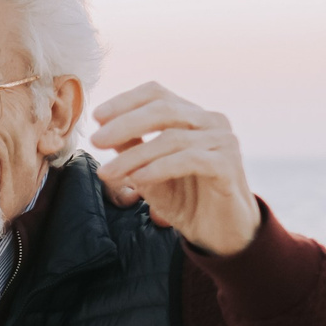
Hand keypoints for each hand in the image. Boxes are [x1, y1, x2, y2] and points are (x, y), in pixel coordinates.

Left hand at [88, 83, 260, 256]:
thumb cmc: (186, 199)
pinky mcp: (229, 164)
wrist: (219, 232)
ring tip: (107, 173)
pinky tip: (138, 179)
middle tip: (96, 141)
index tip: (97, 117)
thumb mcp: (149, 172)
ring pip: (171, 138)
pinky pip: (190, 160)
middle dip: (124, 124)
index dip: (125, 101)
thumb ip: (132, 149)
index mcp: (191, 116)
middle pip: (163, 109)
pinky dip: (159, 168)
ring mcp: (222, 141)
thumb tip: (104, 130)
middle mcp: (210, 121)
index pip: (156, 94)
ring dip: (134, 156)